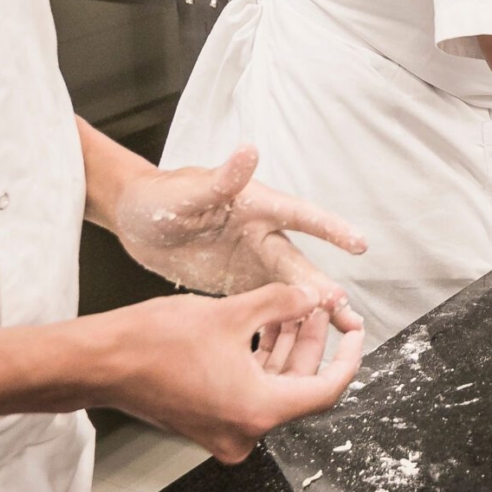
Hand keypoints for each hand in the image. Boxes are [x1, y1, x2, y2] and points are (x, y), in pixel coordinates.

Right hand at [98, 284, 363, 463]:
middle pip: (299, 384)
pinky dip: (261, 357)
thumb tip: (314, 297)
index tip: (356, 330)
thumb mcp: (233, 312)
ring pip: (274, 385)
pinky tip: (265, 321)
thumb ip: (283, 303)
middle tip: (319, 304)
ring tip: (293, 304)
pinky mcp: (207, 419)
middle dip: (312, 341)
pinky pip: (249, 388)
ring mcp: (224, 428)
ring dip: (286, 346)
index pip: (326, 389)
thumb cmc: (156, 342)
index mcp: (258, 412)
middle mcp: (245, 430)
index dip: (348, 356)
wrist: (101, 362)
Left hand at [111, 147, 366, 313]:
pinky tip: (296, 340)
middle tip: (342, 307)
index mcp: (255, 205)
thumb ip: (221, 178)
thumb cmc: (159, 196)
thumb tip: (249, 150)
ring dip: (309, 306)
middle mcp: (260, 233)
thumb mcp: (187, 190)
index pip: (299, 216)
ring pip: (287, 286)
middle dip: (320, 284)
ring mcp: (250, 260)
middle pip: (296, 262)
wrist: (133, 220)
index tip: (359, 244)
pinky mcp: (236, 283)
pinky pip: (265, 302)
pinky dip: (283, 319)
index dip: (330, 229)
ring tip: (335, 328)